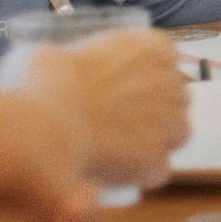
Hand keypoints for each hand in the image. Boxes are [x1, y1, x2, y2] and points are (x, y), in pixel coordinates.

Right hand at [21, 29, 190, 189]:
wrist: (44, 122)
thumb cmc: (40, 83)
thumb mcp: (52, 55)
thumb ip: (66, 60)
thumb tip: (54, 69)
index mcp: (147, 46)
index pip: (166, 56)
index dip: (148, 75)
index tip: (126, 87)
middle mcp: (167, 79)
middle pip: (179, 96)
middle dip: (157, 109)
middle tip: (123, 123)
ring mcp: (167, 118)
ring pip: (180, 132)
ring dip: (158, 141)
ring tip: (122, 151)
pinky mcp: (155, 155)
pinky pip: (160, 170)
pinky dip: (140, 175)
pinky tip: (115, 174)